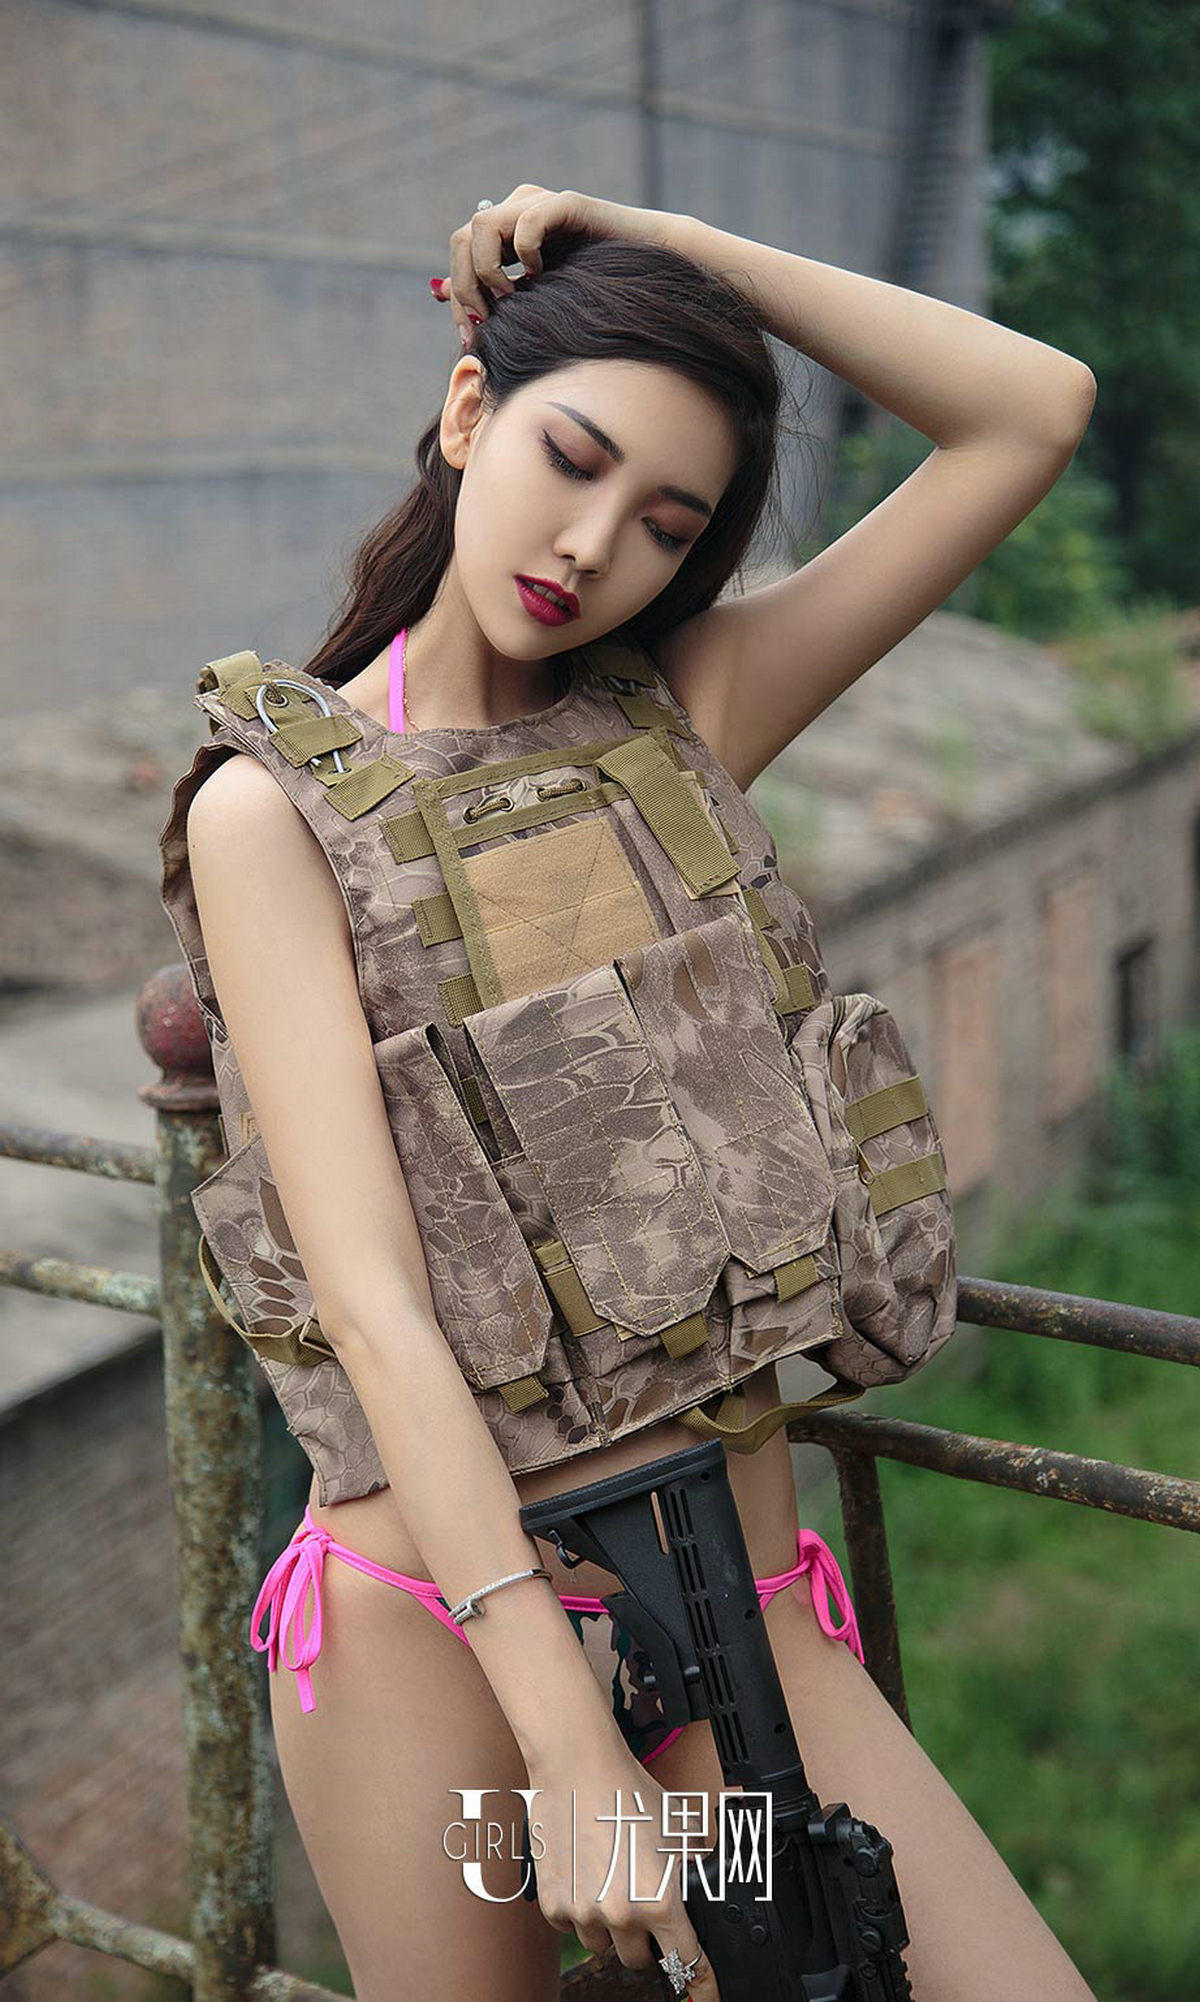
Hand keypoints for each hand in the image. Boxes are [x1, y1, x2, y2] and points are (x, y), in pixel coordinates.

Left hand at [429, 183, 690, 339]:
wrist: (650, 275)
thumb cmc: (596, 291)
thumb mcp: (533, 297)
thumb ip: (490, 291)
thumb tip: (440, 292)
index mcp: (506, 231)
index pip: (459, 254)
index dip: (458, 297)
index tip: (471, 336)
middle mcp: (517, 209)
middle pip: (461, 238)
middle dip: (467, 287)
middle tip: (487, 319)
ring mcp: (540, 203)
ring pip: (482, 224)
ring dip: (487, 269)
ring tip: (512, 296)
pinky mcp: (566, 204)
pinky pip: (526, 222)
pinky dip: (525, 253)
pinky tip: (541, 274)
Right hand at [525, 1731, 720, 1997]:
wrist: (578, 1766)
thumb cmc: (629, 1791)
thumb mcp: (678, 1830)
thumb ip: (690, 1868)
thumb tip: (698, 1886)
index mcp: (660, 1902)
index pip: (688, 1963)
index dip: (701, 1984)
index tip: (704, 1998)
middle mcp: (623, 1915)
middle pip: (639, 1961)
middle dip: (644, 1940)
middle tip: (641, 1905)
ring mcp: (584, 1913)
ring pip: (602, 1945)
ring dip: (609, 1926)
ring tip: (609, 1881)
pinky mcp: (554, 1904)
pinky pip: (571, 1928)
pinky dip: (578, 1913)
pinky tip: (584, 1876)